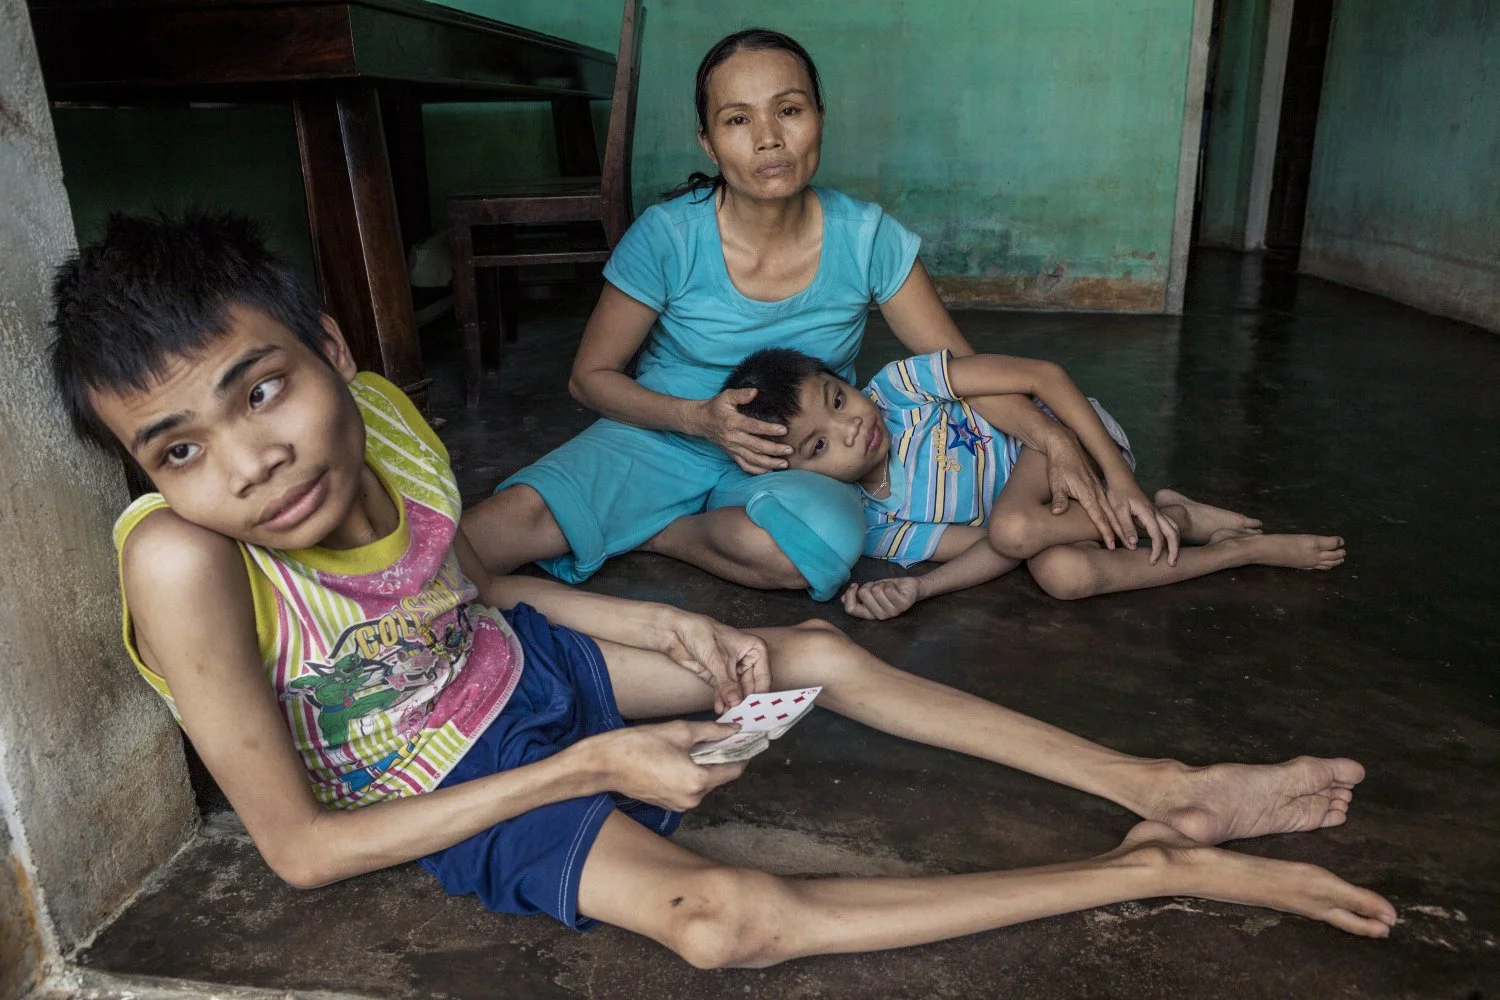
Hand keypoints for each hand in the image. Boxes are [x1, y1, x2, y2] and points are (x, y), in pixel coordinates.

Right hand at [574, 722, 746, 809]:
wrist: (605, 764)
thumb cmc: (639, 745)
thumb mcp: (679, 731)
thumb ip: (711, 731)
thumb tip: (733, 729)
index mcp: (697, 780)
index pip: (733, 770)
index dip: (742, 754)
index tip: (747, 741)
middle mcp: (692, 799)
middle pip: (719, 777)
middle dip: (722, 757)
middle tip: (722, 736)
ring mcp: (680, 805)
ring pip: (704, 783)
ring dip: (705, 765)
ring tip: (697, 745)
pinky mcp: (669, 805)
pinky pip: (690, 788)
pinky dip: (691, 774)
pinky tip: (681, 758)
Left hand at [656, 611, 770, 713]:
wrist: (676, 632)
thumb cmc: (700, 632)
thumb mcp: (718, 660)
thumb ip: (728, 683)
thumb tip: (736, 702)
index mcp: (755, 649)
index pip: (763, 677)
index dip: (759, 695)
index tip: (756, 710)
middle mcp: (746, 660)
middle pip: (750, 687)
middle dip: (744, 702)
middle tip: (741, 716)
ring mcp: (732, 669)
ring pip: (737, 692)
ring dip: (732, 703)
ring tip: (728, 714)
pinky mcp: (718, 676)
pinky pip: (724, 692)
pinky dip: (722, 701)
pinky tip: (720, 708)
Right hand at [694, 387, 793, 473]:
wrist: (700, 421)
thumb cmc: (716, 407)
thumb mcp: (726, 396)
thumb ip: (741, 394)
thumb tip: (755, 392)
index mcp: (733, 422)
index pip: (754, 427)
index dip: (769, 429)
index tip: (784, 430)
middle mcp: (734, 438)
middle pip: (756, 446)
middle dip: (774, 450)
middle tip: (790, 450)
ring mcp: (733, 448)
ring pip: (753, 459)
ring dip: (769, 463)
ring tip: (784, 464)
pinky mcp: (732, 454)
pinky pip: (744, 465)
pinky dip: (757, 470)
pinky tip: (769, 471)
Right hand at [841, 577, 922, 619]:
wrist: (911, 587)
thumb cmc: (890, 589)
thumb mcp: (871, 592)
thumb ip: (858, 596)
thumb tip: (841, 598)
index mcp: (870, 614)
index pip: (851, 610)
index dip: (849, 595)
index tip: (855, 586)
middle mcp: (880, 616)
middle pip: (863, 594)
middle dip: (869, 585)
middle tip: (878, 587)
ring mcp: (892, 612)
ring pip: (875, 590)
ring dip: (881, 584)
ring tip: (887, 587)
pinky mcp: (902, 605)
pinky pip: (888, 589)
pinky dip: (890, 583)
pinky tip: (895, 587)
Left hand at [1038, 426, 1124, 547]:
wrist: (1064, 446)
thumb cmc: (1059, 466)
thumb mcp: (1056, 483)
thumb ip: (1059, 499)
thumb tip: (1057, 512)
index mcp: (1088, 494)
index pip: (1099, 517)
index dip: (1105, 532)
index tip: (1112, 545)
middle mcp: (1096, 492)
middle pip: (1110, 516)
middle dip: (1118, 532)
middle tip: (1127, 546)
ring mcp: (1097, 488)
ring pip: (1111, 509)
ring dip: (1118, 523)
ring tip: (1125, 537)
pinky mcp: (1096, 485)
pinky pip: (1107, 503)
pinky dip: (1113, 513)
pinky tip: (1116, 520)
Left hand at [1106, 481, 1180, 564]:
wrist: (1121, 479)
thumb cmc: (1118, 493)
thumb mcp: (1118, 510)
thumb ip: (1126, 527)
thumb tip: (1134, 545)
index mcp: (1148, 513)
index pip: (1157, 535)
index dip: (1157, 550)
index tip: (1152, 562)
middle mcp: (1156, 513)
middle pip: (1173, 532)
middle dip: (1174, 549)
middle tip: (1171, 564)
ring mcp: (1157, 512)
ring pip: (1174, 528)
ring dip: (1175, 543)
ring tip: (1171, 557)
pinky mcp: (1155, 513)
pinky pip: (1169, 525)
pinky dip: (1172, 536)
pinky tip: (1167, 544)